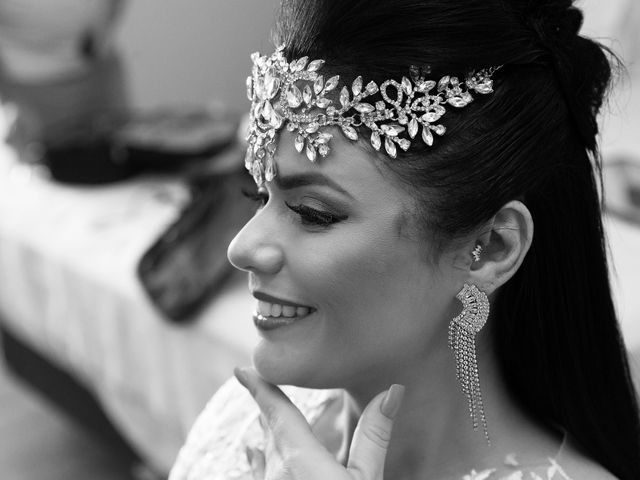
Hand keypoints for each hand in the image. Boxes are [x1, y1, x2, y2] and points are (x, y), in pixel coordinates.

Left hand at [234, 367, 404, 479]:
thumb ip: (375, 434)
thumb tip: (392, 391)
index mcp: (299, 458)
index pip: (276, 412)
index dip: (259, 388)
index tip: (241, 370)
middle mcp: (275, 474)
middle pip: (268, 433)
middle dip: (265, 411)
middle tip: (257, 389)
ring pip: (263, 459)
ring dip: (265, 439)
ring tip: (259, 427)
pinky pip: (259, 479)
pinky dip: (260, 465)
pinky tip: (255, 462)